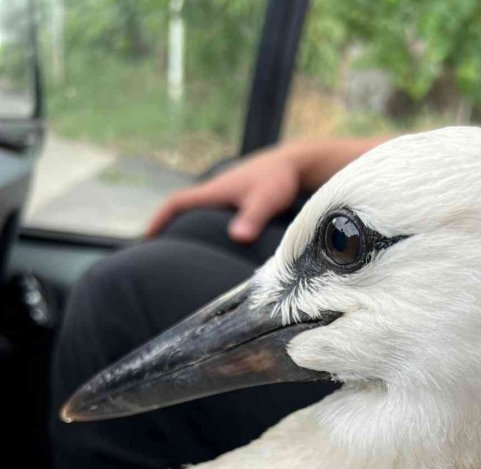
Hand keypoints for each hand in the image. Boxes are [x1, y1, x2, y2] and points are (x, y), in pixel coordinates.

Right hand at [145, 145, 302, 241]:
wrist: (296, 163)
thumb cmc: (280, 179)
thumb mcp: (266, 200)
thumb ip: (252, 218)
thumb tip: (237, 238)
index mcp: (214, 192)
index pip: (177, 203)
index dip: (159, 220)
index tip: (147, 239)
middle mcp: (216, 193)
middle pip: (184, 211)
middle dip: (169, 229)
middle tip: (158, 255)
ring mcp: (228, 196)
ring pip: (200, 214)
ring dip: (188, 230)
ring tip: (182, 256)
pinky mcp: (239, 200)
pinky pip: (216, 216)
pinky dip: (208, 229)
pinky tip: (213, 246)